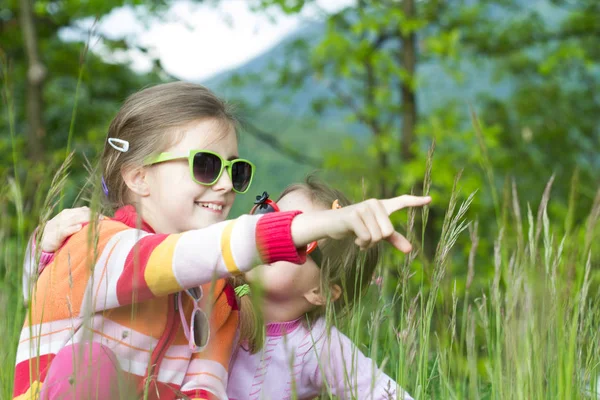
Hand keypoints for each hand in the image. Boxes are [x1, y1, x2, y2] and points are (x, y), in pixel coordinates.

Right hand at [40, 207, 101, 251]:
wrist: (45, 243)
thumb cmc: (61, 234)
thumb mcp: (70, 225)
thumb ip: (80, 219)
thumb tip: (95, 216)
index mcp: (68, 213)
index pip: (83, 210)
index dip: (93, 213)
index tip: (104, 217)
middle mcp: (63, 217)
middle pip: (79, 214)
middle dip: (92, 216)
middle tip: (102, 219)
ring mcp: (58, 225)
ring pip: (73, 220)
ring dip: (85, 220)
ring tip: (95, 221)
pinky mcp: (55, 235)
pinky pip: (64, 230)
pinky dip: (71, 228)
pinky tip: (79, 227)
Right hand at [291, 195, 431, 252]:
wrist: (332, 224)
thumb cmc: (356, 228)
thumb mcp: (376, 234)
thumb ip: (394, 240)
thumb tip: (410, 250)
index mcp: (382, 206)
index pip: (402, 201)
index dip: (416, 201)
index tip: (430, 200)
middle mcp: (375, 204)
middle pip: (388, 231)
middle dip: (378, 241)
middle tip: (366, 238)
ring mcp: (363, 208)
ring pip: (377, 236)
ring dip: (368, 244)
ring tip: (359, 237)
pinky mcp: (353, 215)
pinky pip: (366, 237)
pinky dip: (361, 243)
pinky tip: (354, 237)